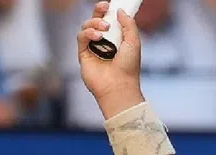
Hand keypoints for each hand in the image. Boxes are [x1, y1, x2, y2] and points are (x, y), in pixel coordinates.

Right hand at [77, 1, 144, 117]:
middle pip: (96, 21)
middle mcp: (104, 42)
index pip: (110, 21)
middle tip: (103, 7)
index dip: (108, 11)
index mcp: (117, 39)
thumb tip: (119, 11)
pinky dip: (87, 33)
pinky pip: (81, 37)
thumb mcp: (134, 42)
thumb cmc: (129, 67)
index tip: (109, 5)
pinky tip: (97, 37)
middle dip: (98, 11)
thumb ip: (129, 25)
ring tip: (104, 30)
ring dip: (94, 23)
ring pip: (87, 27)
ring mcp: (93, 48)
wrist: (119, 86)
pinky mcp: (83, 54)